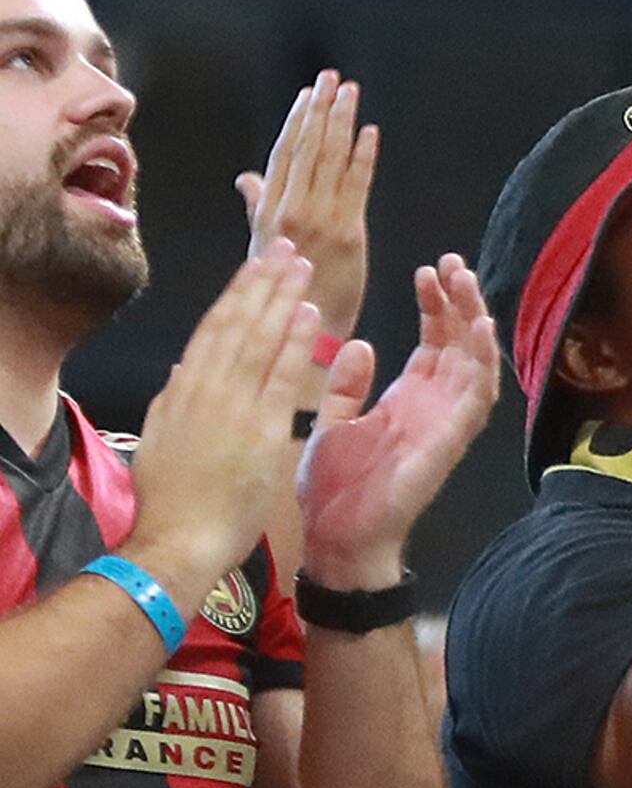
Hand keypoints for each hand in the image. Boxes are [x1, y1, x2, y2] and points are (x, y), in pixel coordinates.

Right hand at [126, 248, 330, 595]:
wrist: (179, 541)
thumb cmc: (173, 500)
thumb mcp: (164, 438)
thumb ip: (177, 400)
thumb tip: (185, 367)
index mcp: (182, 391)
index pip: (213, 330)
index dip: (236, 294)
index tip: (255, 264)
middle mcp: (204, 390)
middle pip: (236, 323)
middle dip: (261, 281)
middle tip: (285, 245)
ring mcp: (231, 407)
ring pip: (258, 339)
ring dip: (281, 298)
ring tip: (302, 264)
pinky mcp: (259, 429)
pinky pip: (281, 374)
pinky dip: (294, 341)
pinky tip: (310, 313)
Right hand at [238, 72, 374, 345]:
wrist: (304, 335)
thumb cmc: (286, 290)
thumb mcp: (263, 245)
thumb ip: (259, 206)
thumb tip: (247, 178)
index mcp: (268, 212)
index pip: (283, 156)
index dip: (297, 121)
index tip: (309, 93)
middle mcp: (289, 212)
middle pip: (305, 149)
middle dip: (320, 110)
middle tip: (332, 77)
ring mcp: (318, 222)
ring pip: (329, 161)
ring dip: (341, 122)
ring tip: (350, 91)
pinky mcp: (348, 234)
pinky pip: (356, 187)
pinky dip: (363, 157)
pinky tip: (371, 132)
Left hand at [295, 257, 500, 589]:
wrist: (335, 539)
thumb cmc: (332, 489)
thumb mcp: (332, 423)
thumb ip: (347, 385)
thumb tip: (358, 343)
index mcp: (408, 399)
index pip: (434, 341)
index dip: (435, 305)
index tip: (425, 270)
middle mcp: (434, 405)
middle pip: (460, 342)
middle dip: (459, 300)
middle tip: (450, 261)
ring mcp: (447, 421)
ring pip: (476, 359)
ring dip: (474, 318)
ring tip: (464, 278)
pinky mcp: (450, 438)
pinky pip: (477, 394)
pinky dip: (482, 359)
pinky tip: (480, 327)